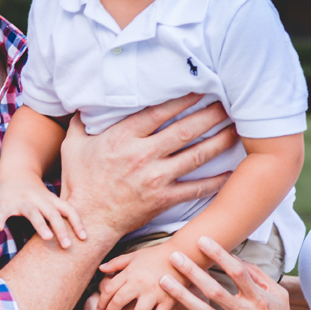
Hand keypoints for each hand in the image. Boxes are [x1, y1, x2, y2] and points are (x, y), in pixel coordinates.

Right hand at [0, 176, 84, 248]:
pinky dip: (0, 220)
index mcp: (51, 200)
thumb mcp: (51, 201)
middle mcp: (39, 200)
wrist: (15, 173)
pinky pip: (3, 213)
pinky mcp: (6, 204)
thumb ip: (61, 215)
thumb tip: (81, 237)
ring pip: (33, 213)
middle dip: (61, 229)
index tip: (84, 238)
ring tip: (48, 238)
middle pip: (52, 214)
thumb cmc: (37, 194)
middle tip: (67, 246)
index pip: (68, 210)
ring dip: (40, 225)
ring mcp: (22, 201)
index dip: (77, 223)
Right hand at [58, 95, 237, 244]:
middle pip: (185, 130)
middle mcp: (142, 155)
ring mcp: (155, 178)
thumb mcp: (73, 145)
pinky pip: (195, 189)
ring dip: (219, 142)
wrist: (87, 221)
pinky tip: (232, 172)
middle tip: (229, 104)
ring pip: (195, 156)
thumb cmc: (79, 182)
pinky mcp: (163, 199)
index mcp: (123, 137)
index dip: (183, 98)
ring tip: (236, 129)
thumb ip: (81, 121)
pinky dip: (216, 181)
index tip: (201, 88)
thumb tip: (82, 100)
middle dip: (210, 115)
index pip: (159, 112)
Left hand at [96, 243, 187, 309]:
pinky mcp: (168, 300)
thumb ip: (116, 263)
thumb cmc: (155, 255)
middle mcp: (139, 284)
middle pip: (118, 303)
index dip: (101, 302)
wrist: (181, 254)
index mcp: (129, 273)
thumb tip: (100, 269)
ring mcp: (154, 293)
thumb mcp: (134, 256)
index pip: (109, 290)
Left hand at [157, 236, 310, 309]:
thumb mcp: (280, 297)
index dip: (219, 255)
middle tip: (174, 256)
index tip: (202, 241)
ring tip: (164, 281)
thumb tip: (239, 259)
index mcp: (259, 299)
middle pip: (215, 290)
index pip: (237, 272)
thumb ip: (260, 277)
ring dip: (182, 296)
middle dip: (193, 271)